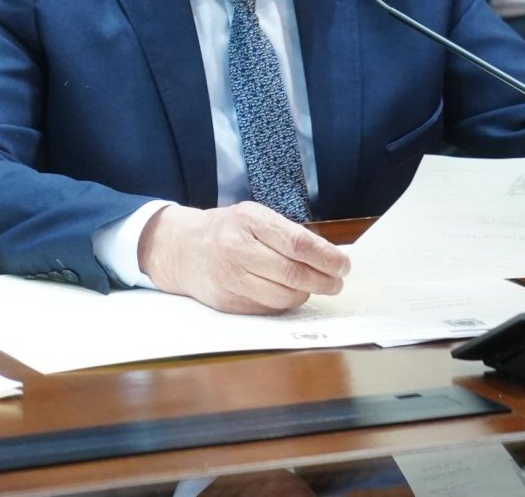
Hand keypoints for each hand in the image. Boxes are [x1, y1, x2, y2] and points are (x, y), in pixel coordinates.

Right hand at [139, 202, 349, 313]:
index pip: (297, 242)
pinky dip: (284, 302)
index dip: (327, 257)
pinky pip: (268, 308)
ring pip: (284, 296)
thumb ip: (286, 233)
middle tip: (336, 282)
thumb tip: (330, 256)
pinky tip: (286, 292)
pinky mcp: (227, 302)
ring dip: (306, 294)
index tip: (344, 265)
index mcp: (248, 220)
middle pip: (293, 273)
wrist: (181, 248)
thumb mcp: (253, 217)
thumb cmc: (227, 230)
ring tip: (313, 286)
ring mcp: (230, 278)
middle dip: (324, 281)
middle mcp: (236, 249)